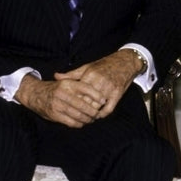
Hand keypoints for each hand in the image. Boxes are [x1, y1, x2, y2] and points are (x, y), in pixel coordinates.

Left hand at [16, 50, 141, 126]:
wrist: (124, 62)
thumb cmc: (104, 65)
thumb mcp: (87, 67)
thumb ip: (71, 74)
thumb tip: (55, 76)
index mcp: (89, 75)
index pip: (77, 93)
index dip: (72, 101)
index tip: (67, 107)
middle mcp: (99, 82)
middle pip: (86, 101)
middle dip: (80, 109)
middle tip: (75, 116)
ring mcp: (109, 88)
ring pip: (96, 106)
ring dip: (90, 114)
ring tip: (85, 118)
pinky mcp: (117, 94)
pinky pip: (108, 109)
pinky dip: (102, 114)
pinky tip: (98, 116)